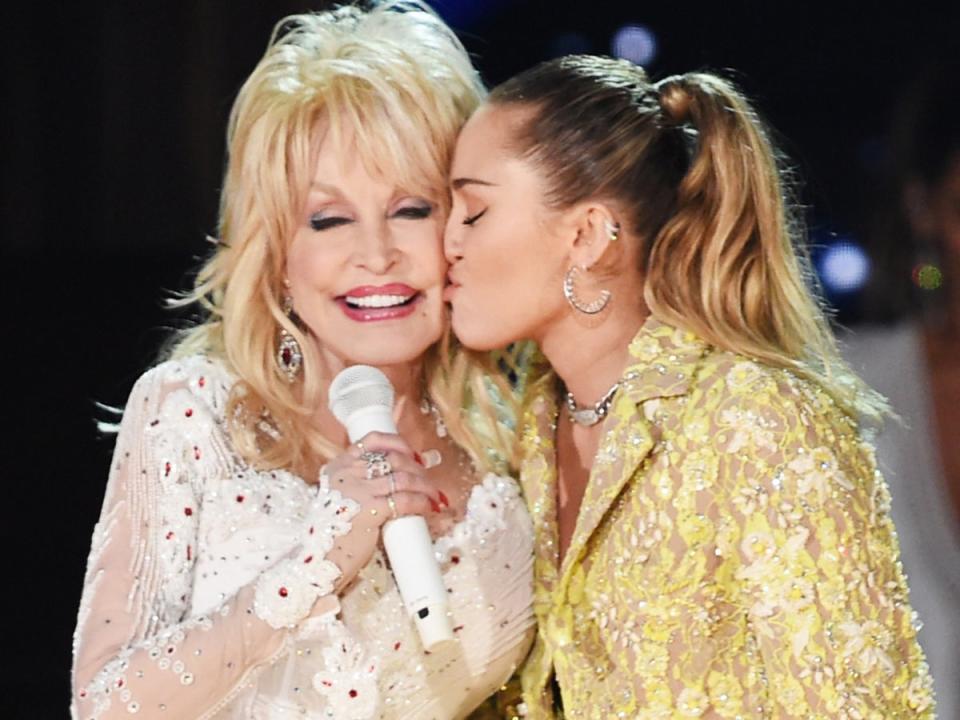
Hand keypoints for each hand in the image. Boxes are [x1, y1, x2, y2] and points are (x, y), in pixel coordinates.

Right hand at [321, 432, 442, 591]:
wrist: (319, 561)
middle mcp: (347, 473)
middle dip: (419, 470)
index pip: (373, 440)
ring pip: (404, 478)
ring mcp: (358, 490)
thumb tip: (407, 474)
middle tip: (431, 483)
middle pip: (394, 459)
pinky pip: (405, 499)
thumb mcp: (342, 499)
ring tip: (436, 497)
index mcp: (339, 466)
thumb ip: (364, 484)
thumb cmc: (334, 533)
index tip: (416, 456)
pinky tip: (430, 507)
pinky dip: (422, 501)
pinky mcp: (369, 510)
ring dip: (426, 486)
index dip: (400, 444)